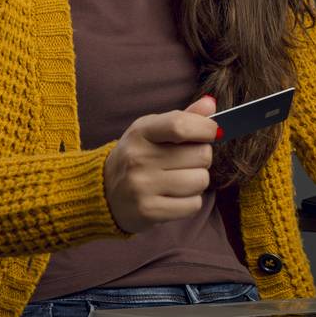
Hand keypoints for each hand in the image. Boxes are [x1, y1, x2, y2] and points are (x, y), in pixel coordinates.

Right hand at [103, 94, 221, 233]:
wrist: (103, 192)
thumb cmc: (137, 156)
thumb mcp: (152, 131)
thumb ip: (182, 118)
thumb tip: (210, 104)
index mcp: (141, 132)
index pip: (180, 125)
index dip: (206, 128)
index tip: (212, 133)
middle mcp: (139, 158)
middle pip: (201, 155)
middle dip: (201, 158)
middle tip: (186, 162)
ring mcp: (142, 186)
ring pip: (200, 181)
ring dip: (197, 181)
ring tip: (179, 180)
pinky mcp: (148, 211)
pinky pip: (193, 205)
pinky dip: (190, 202)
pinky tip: (174, 197)